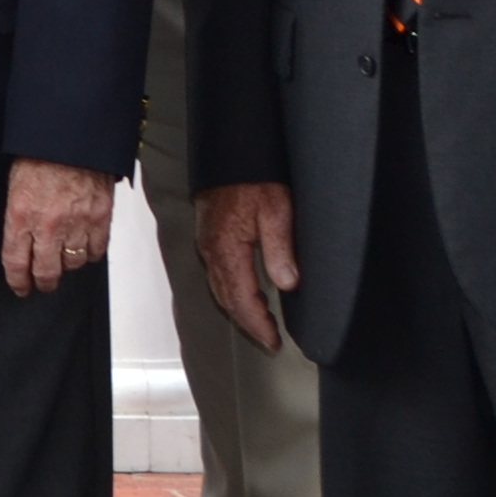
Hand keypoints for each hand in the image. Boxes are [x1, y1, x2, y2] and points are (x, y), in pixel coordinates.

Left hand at [0, 157, 115, 297]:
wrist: (72, 137)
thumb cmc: (41, 155)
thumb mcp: (15, 186)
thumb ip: (19, 217)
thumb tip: (21, 242)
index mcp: (21, 215)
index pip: (16, 262)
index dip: (18, 281)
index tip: (20, 287)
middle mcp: (48, 225)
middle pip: (47, 272)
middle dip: (43, 282)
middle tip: (43, 283)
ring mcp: (77, 223)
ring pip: (73, 264)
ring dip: (68, 264)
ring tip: (64, 258)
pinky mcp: (100, 218)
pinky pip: (97, 251)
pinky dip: (90, 253)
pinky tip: (84, 246)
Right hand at [197, 181, 298, 352]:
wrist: (230, 154)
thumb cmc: (254, 180)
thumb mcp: (277, 211)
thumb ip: (280, 250)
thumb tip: (288, 285)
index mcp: (228, 250)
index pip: (242, 299)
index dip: (258, 324)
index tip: (274, 341)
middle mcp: (212, 252)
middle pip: (227, 300)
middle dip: (248, 324)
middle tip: (269, 340)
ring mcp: (207, 246)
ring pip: (220, 290)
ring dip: (239, 310)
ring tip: (259, 324)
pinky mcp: (208, 238)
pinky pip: (217, 276)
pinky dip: (231, 293)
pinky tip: (246, 293)